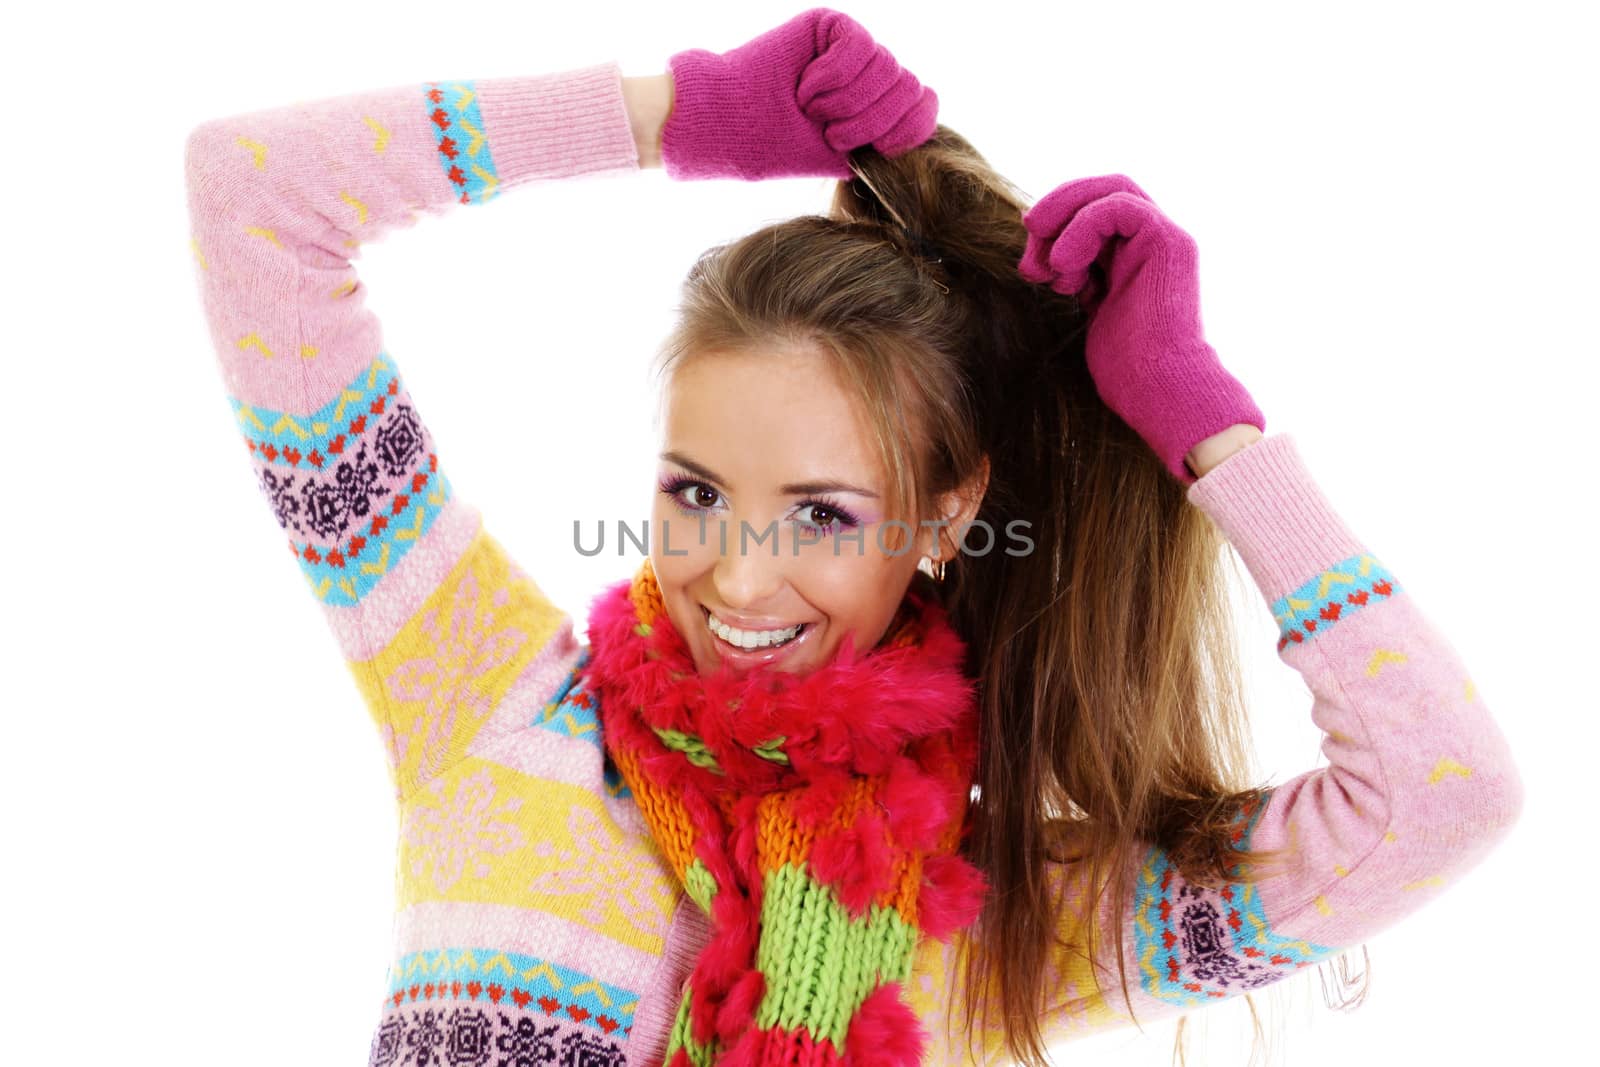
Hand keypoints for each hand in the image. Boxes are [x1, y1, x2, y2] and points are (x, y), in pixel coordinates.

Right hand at [660, 7, 937, 180]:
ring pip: (887, 67)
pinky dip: (832, 75)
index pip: (924, 106)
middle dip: (872, 120)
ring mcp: (852, 48)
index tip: (878, 149)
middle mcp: (870, 76)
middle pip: (910, 86)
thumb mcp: (844, 158)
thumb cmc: (778, 147)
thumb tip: (930, 130)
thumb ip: (887, 141)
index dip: (909, 127)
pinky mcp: (832, 25)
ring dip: (846, 101)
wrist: (732, 126)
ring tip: (811, 110)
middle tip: (830, 133)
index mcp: (878, 109)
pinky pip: (859, 44)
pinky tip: (805, 87)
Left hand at [1017, 174, 1264, 483]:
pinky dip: (1081, 228)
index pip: (1094, 210)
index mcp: (1137, 255)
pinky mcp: (1167, 242)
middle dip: (1058, 210)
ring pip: (1109, 191)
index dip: (1057, 221)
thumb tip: (1037, 251)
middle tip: (1030, 245)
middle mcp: (1153, 241)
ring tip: (1049, 266)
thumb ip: (1074, 275)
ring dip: (1065, 218)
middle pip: (1101, 192)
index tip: (1031, 261)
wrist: (1159, 390)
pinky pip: (1117, 208)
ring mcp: (1164, 238)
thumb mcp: (1090, 309)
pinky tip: (1065, 267)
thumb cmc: (1127, 368)